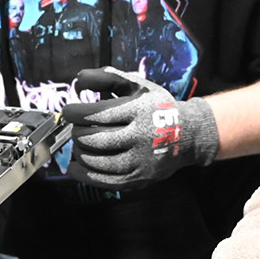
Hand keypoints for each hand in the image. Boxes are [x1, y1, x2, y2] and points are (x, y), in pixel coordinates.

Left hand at [59, 68, 217, 188]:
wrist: (190, 135)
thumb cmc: (158, 107)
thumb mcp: (138, 86)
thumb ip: (108, 78)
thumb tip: (79, 78)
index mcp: (139, 111)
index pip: (97, 114)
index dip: (75, 113)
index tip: (69, 112)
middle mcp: (140, 136)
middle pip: (95, 139)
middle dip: (77, 133)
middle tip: (76, 128)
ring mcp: (141, 160)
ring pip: (98, 161)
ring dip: (80, 152)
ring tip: (79, 144)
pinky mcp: (140, 178)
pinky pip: (106, 180)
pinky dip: (85, 174)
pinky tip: (76, 167)